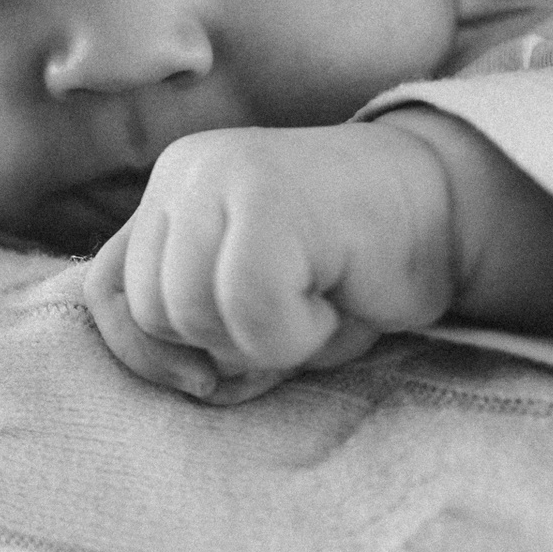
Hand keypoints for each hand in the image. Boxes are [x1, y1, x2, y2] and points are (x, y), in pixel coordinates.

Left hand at [84, 122, 457, 404]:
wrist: (447, 212)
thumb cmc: (350, 270)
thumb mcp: (251, 306)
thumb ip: (195, 328)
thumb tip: (175, 376)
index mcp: (170, 192)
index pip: (105, 289)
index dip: (142, 353)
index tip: (202, 379)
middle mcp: (185, 171)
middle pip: (150, 309)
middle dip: (220, 345)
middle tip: (292, 316)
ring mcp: (221, 173)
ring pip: (192, 310)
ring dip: (264, 339)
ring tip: (314, 297)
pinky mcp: (265, 193)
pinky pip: (247, 307)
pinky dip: (296, 330)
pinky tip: (334, 292)